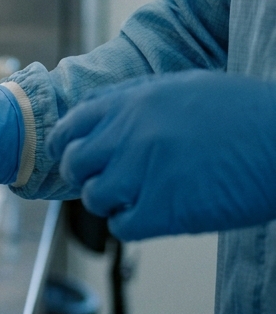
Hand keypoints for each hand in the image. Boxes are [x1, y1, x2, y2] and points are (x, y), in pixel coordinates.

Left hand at [48, 70, 275, 239]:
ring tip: (137, 197)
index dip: (67, 147)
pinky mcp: (164, 210)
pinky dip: (131, 224)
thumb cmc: (245, 114)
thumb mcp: (185, 86)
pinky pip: (122, 226)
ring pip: (94, 198)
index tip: (74, 158)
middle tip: (107, 181)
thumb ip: (135, 98)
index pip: (71, 127)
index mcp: (133, 102)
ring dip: (111, 202)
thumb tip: (95, 110)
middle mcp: (130, 135)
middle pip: (75, 165)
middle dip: (86, 175)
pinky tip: (153, 215)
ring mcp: (144, 173)